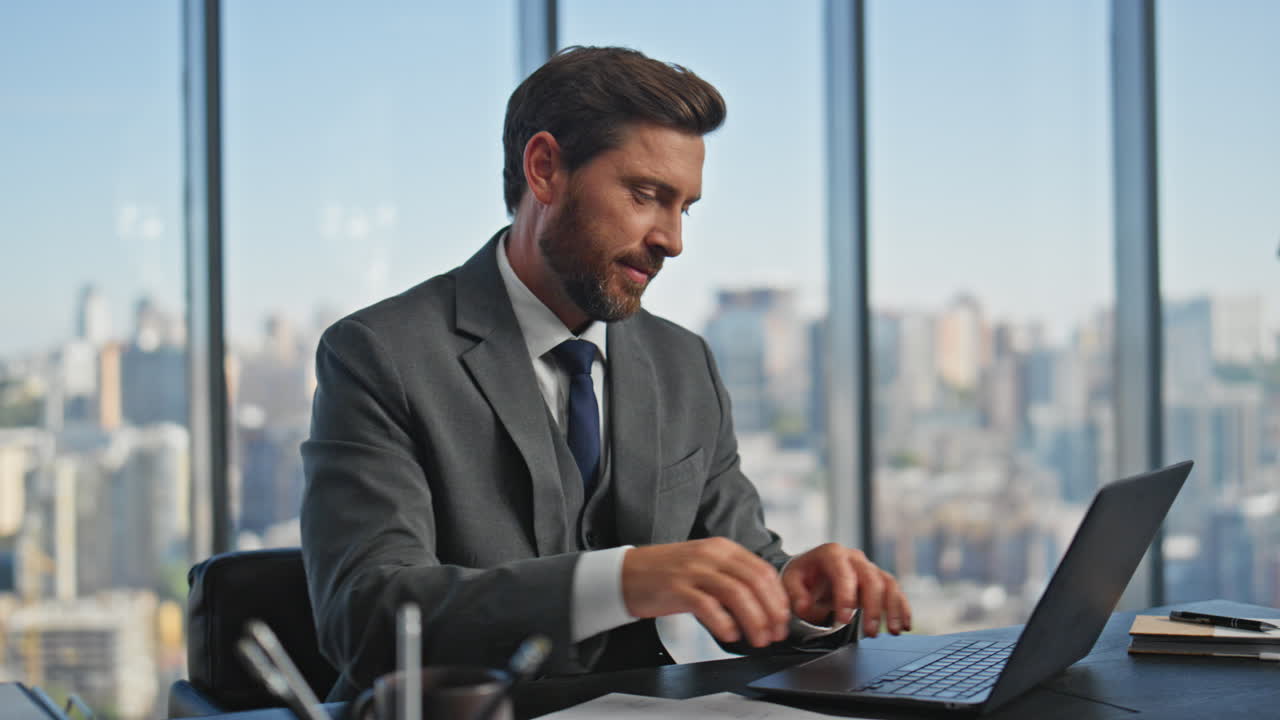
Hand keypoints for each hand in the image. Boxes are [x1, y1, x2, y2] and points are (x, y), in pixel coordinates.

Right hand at [622, 538, 790, 647]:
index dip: (778, 598)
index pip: (763, 570)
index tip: (783, 620)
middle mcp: (710, 555)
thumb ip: (732, 578)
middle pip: (754, 582)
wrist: (625, 574)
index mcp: (722, 548)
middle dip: (771, 612)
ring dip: (754, 620)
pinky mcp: (676, 588)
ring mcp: (693, 570)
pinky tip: (730, 636)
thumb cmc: (667, 575)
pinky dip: (724, 623)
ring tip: (758, 640)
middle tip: (775, 634)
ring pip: (737, 594)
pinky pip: (708, 605)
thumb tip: (764, 606)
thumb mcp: (704, 566)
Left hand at [781, 543, 910, 637]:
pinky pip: (894, 591)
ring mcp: (868, 567)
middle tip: (870, 633)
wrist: (811, 570)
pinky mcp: (878, 579)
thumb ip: (796, 595)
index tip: (843, 620)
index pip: (843, 573)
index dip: (845, 597)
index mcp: (831, 554)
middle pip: (870, 578)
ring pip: (888, 584)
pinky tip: (905, 625)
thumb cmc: (802, 576)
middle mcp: (854, 557)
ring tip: (894, 631)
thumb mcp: (790, 582)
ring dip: (893, 608)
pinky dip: (902, 607)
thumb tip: (806, 608)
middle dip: (873, 607)